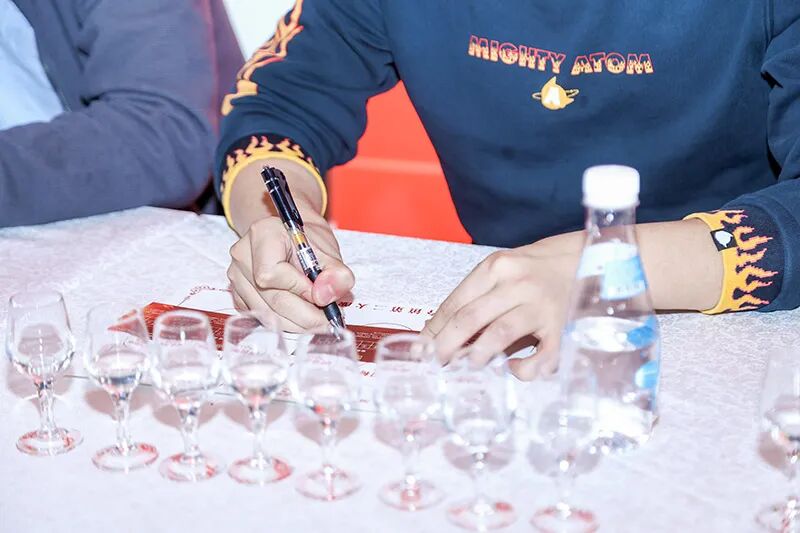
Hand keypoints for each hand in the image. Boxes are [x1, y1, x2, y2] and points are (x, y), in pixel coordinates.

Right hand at [227, 212, 353, 331]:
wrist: (292, 238)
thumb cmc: (308, 241)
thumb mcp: (329, 250)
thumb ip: (336, 273)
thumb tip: (325, 296)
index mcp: (263, 234)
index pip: (273, 274)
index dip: (301, 290)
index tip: (322, 297)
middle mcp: (243, 255)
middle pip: (271, 299)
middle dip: (305, 315)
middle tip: (328, 319)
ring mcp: (237, 276)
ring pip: (267, 314)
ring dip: (297, 323)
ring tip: (317, 316)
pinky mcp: (237, 294)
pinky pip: (262, 317)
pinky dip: (285, 322)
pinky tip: (300, 314)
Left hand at [421, 241, 577, 379]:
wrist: (593, 258)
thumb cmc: (539, 268)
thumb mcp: (506, 270)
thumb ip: (479, 296)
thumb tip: (442, 333)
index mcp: (497, 268)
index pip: (456, 302)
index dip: (433, 329)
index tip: (420, 348)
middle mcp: (517, 284)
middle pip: (470, 318)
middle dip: (445, 345)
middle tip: (434, 363)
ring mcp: (541, 306)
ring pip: (500, 333)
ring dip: (478, 354)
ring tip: (467, 365)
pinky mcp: (563, 328)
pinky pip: (541, 356)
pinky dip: (524, 368)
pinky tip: (514, 369)